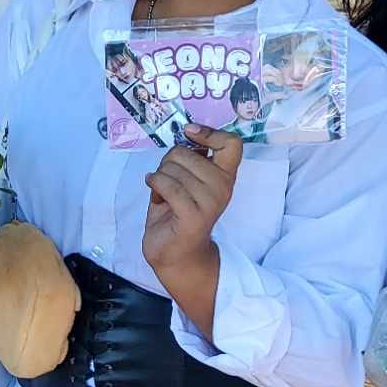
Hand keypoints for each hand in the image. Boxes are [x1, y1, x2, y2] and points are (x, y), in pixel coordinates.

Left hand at [142, 125, 242, 277]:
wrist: (176, 254)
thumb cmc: (178, 214)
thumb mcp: (188, 181)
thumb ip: (190, 160)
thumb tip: (186, 134)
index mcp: (224, 176)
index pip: (232, 144)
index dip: (209, 133)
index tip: (189, 133)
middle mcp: (222, 187)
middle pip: (186, 152)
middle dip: (167, 162)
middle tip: (166, 179)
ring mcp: (209, 202)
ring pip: (172, 169)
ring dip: (159, 178)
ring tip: (163, 194)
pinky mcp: (193, 215)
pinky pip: (167, 185)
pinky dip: (154, 185)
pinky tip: (155, 194)